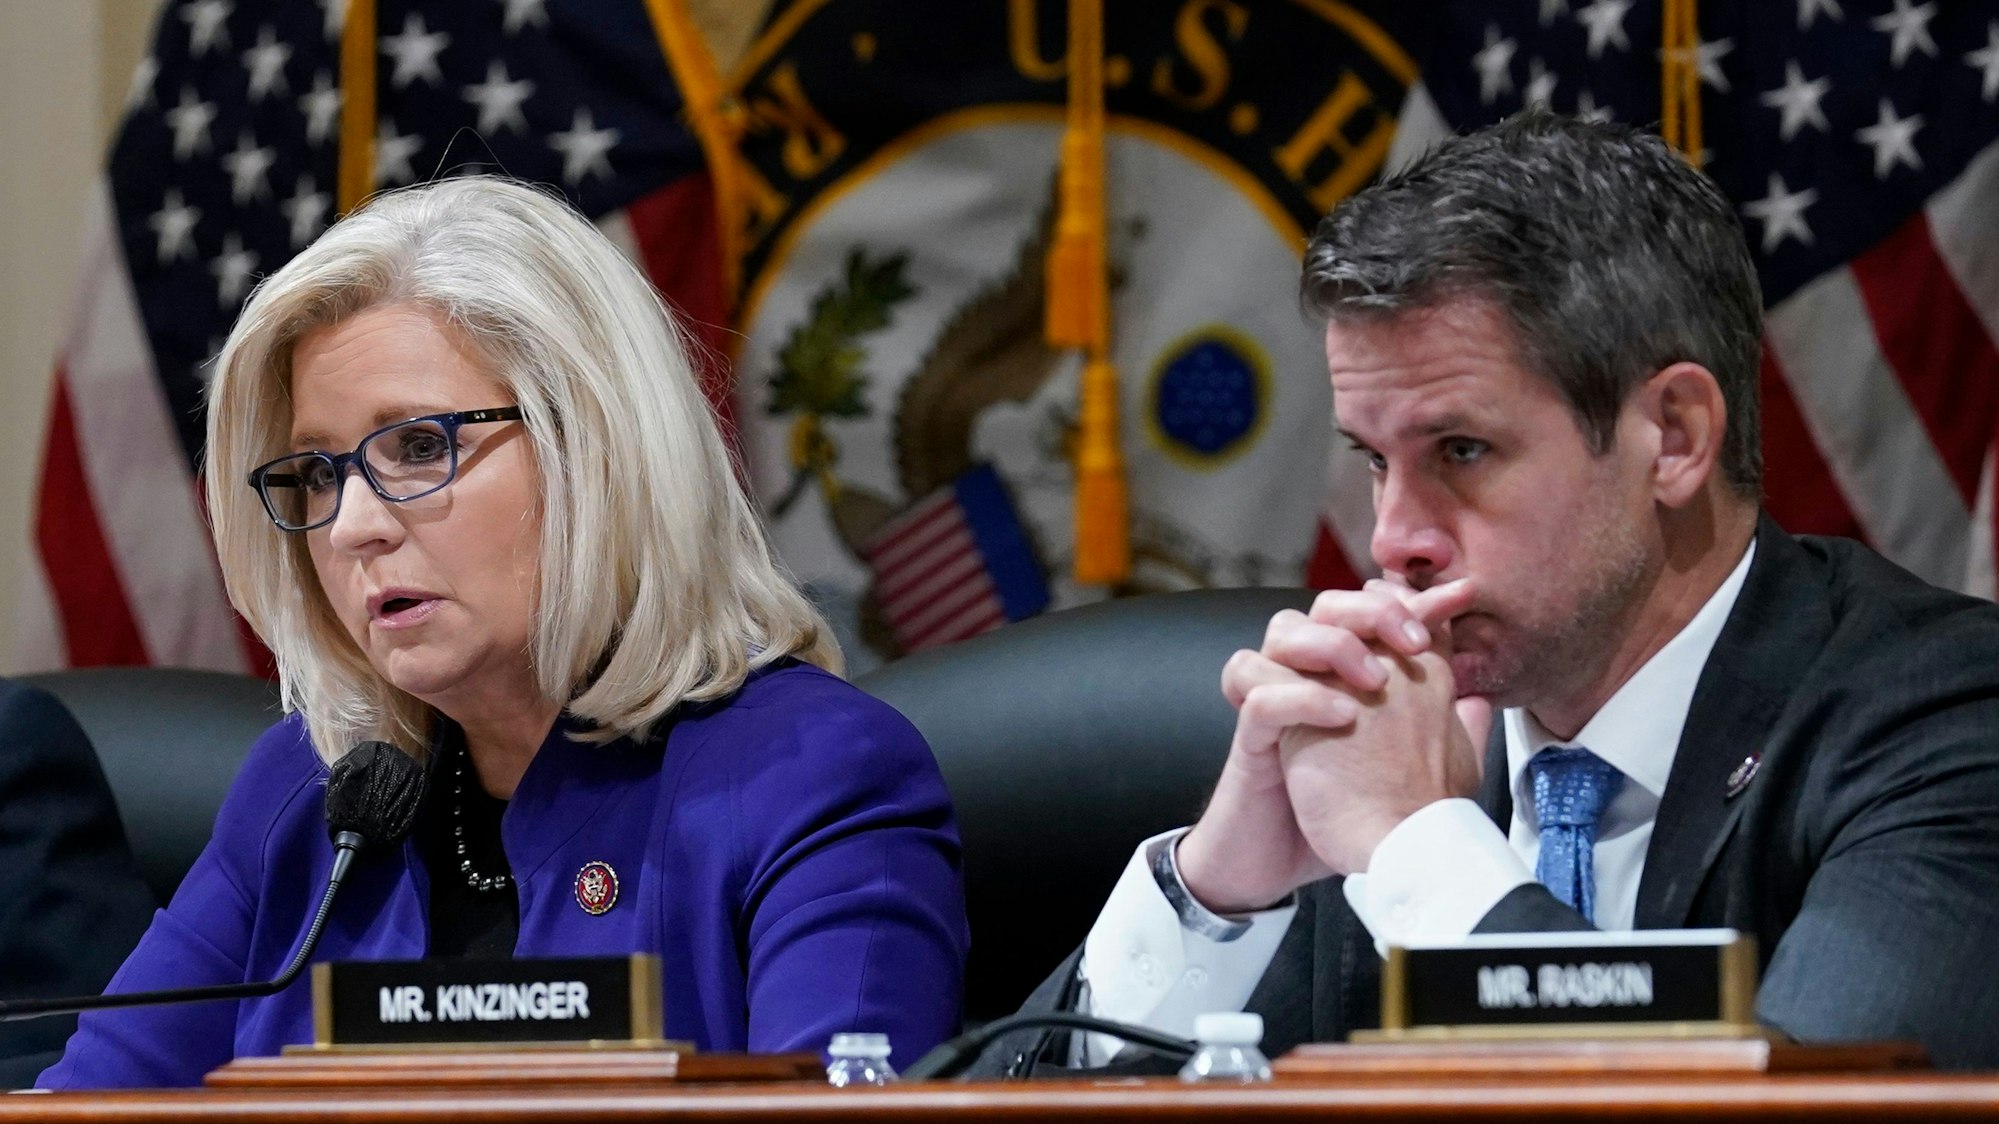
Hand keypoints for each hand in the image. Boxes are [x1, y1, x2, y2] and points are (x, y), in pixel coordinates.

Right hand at [1176, 581, 1478, 912]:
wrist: (1286, 870)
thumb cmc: (1343, 819)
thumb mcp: (1408, 770)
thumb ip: (1440, 732)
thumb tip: (1479, 700)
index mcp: (1342, 679)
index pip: (1370, 613)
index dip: (1412, 597)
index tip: (1461, 597)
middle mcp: (1306, 680)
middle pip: (1322, 605)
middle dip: (1370, 611)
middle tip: (1412, 642)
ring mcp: (1275, 705)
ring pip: (1280, 632)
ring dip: (1331, 644)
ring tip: (1374, 680)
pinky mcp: (1251, 741)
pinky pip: (1259, 695)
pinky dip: (1300, 696)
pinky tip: (1343, 717)